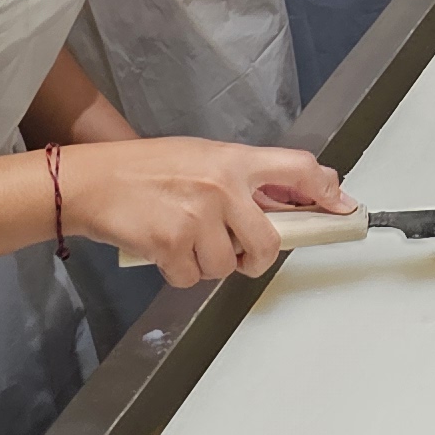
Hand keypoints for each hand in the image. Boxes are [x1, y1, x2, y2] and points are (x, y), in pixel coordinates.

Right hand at [60, 137, 350, 290]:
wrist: (92, 180)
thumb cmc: (145, 169)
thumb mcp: (202, 157)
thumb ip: (241, 180)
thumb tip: (282, 207)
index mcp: (234, 159)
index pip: (298, 169)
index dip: (326, 192)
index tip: (342, 208)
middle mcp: (223, 186)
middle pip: (269, 242)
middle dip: (255, 257)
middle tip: (237, 252)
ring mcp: (199, 216)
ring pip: (227, 266)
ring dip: (208, 264)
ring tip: (184, 240)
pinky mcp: (173, 243)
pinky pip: (192, 278)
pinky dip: (179, 273)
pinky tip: (164, 250)